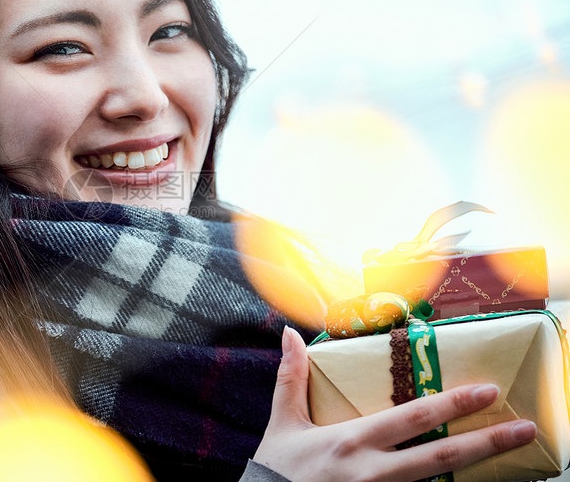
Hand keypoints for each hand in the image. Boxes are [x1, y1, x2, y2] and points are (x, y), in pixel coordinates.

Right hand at [252, 327, 536, 481]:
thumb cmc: (277, 468)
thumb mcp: (283, 422)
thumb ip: (290, 377)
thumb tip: (289, 334)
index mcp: (352, 440)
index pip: (413, 418)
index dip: (453, 403)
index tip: (487, 391)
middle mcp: (374, 471)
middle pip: (440, 456)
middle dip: (485, 442)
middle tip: (523, 428)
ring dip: (475, 468)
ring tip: (510, 453)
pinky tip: (472, 481)